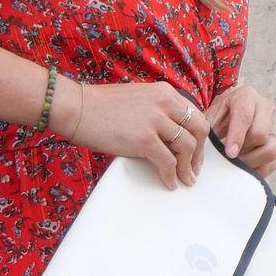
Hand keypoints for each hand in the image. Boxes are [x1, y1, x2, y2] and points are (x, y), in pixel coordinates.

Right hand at [59, 81, 211, 189]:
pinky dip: (171, 176)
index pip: (194, 114)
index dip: (199, 136)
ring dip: (189, 167)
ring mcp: (155, 120)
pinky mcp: (144, 139)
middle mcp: (164, 103)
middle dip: (200, 152)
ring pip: (187, 146)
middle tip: (196, 168)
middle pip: (199, 129)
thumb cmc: (100, 107)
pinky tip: (169, 183)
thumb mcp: (138, 99)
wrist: (75, 107)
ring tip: (186, 179)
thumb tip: (171, 135)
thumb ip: (158, 111)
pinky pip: (168, 162)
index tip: (197, 151)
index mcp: (164, 92)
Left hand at [206, 85, 275, 176]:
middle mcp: (265, 107)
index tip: (229, 152)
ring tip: (236, 162)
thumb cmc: (216, 122)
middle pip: (260, 133)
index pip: (245, 115)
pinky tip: (245, 167)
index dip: (237, 136)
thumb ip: (209, 131)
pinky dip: (259, 167)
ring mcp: (275, 126)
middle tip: (227, 157)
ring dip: (252, 160)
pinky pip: (275, 160)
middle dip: (243, 149)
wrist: (225, 124)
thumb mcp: (208, 121)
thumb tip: (210, 150)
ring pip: (271, 148)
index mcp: (246, 96)